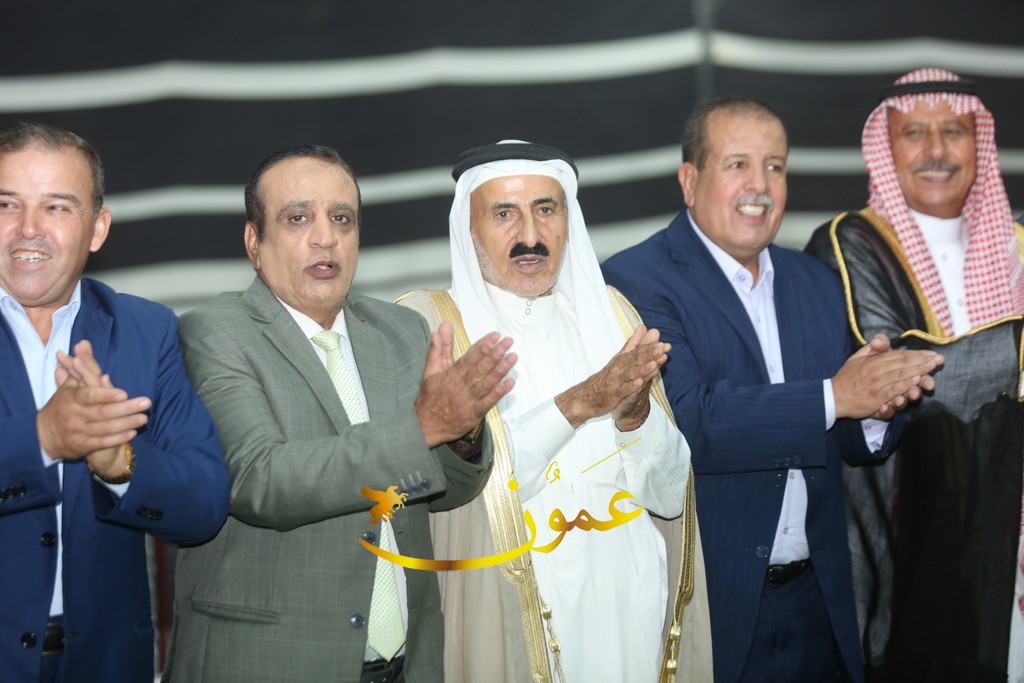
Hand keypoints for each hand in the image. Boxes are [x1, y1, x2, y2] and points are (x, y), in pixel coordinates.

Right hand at [38, 340, 149, 475]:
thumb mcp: (69, 386)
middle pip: (103, 412)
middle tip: (146, 403)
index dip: (106, 395)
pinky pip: (102, 442)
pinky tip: (132, 432)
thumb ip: (81, 367)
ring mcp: (78, 431)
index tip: (124, 393)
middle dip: (126, 408)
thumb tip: (84, 343)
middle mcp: (74, 415)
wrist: (43, 435)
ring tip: (144, 417)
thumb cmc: (62, 406)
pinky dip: (117, 437)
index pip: (90, 395)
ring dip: (126, 423)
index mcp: (71, 399)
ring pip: (105, 428)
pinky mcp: (82, 445)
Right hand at [415, 322, 516, 448]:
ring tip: (512, 358)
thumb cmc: (430, 397)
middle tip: (508, 343)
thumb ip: (438, 348)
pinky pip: (487, 402)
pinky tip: (509, 383)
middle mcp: (460, 385)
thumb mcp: (430, 370)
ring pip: (485, 383)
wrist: (425, 425)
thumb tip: (440, 328)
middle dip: (495, 354)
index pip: (469, 357)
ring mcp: (468, 400)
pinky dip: (498, 393)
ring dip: (499, 371)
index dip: (482, 346)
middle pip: (480, 368)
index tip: (495, 336)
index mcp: (451, 374)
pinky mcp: (473, 414)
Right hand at [555, 325, 669, 430]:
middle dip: (648, 354)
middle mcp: (619, 368)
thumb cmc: (606, 377)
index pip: (638, 351)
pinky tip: (639, 383)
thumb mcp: (620, 358)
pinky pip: (622, 390)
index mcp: (622, 360)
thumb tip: (643, 327)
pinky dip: (630, 387)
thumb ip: (633, 344)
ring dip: (642, 369)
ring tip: (653, 364)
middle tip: (661, 347)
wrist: (585, 396)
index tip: (663, 343)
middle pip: (634, 360)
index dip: (651, 347)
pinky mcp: (612, 394)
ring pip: (630, 374)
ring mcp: (615, 381)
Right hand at [832, 333, 942, 419]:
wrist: (833, 397)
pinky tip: (916, 380)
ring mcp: (875, 384)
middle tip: (938, 360)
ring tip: (931, 367)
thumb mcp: (856, 358)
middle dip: (922, 361)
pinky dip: (905, 384)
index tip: (931, 354)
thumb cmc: (846, 378)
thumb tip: (881, 340)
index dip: (916, 354)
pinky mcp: (875, 397)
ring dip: (917, 370)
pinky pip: (892, 389)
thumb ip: (870, 349)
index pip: (898, 355)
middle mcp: (875, 370)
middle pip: (902, 364)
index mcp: (872, 361)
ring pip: (900, 375)